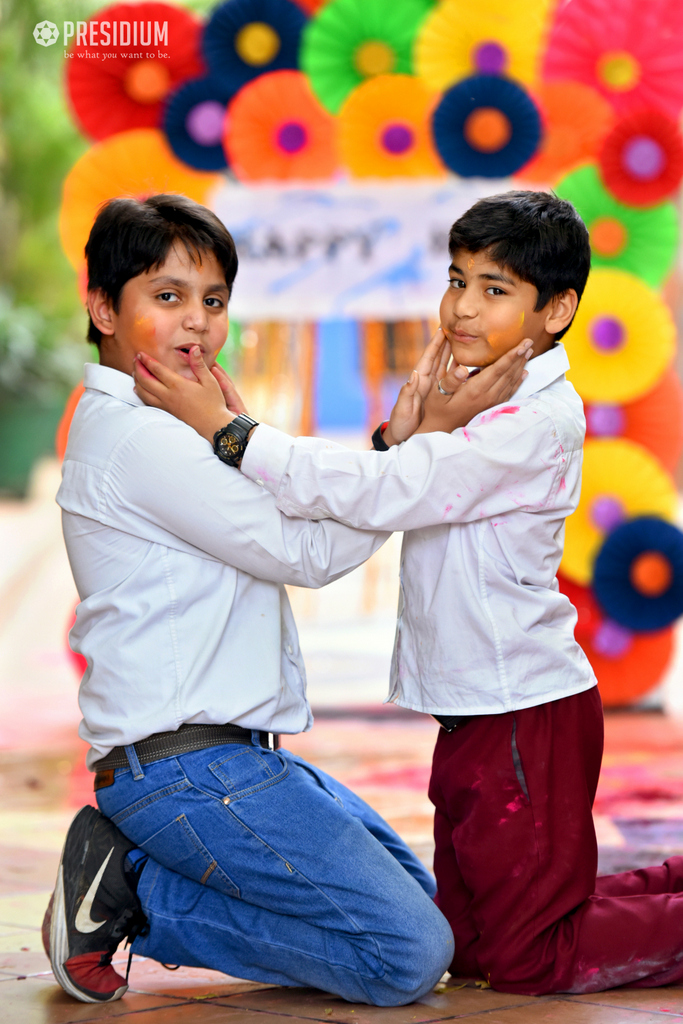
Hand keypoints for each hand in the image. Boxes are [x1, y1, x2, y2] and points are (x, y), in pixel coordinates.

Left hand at [133, 345, 247, 443]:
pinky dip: (141, 394)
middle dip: (137, 369)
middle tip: (135, 360)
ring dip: (137, 381)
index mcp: (178, 385)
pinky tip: (139, 390)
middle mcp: (168, 395)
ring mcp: (166, 406)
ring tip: (136, 373)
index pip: (156, 370)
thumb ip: (199, 364)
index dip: (146, 360)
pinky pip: (148, 402)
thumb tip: (193, 348)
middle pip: (145, 380)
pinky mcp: (167, 413)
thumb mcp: (210, 381)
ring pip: (143, 393)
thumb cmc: (214, 403)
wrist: (213, 426)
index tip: (140, 353)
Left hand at [384, 328, 468, 444]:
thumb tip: (413, 374)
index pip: (428, 358)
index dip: (435, 343)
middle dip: (447, 342)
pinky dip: (459, 369)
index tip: (442, 328)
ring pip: (447, 366)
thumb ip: (407, 392)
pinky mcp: (440, 396)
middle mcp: (427, 382)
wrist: (402, 437)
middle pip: (439, 358)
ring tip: (465, 338)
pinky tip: (468, 362)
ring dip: (455, 352)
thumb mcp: (402, 408)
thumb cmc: (401, 423)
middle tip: (457, 326)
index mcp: (419, 382)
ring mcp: (435, 388)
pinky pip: (451, 379)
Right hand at [415, 338, 532, 434]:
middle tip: (529, 341)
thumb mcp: (437, 393)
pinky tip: (524, 373)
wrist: (440, 429)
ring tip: (529, 352)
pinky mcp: (490, 407)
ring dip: (521, 366)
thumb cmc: (436, 409)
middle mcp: (486, 397)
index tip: (523, 344)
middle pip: (508, 374)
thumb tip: (463, 367)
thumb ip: (451, 380)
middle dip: (520, 357)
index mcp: (475, 390)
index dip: (512, 355)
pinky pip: (509, 392)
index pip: (498, 370)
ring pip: (511, 382)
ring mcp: (490, 403)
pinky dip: (518, 381)